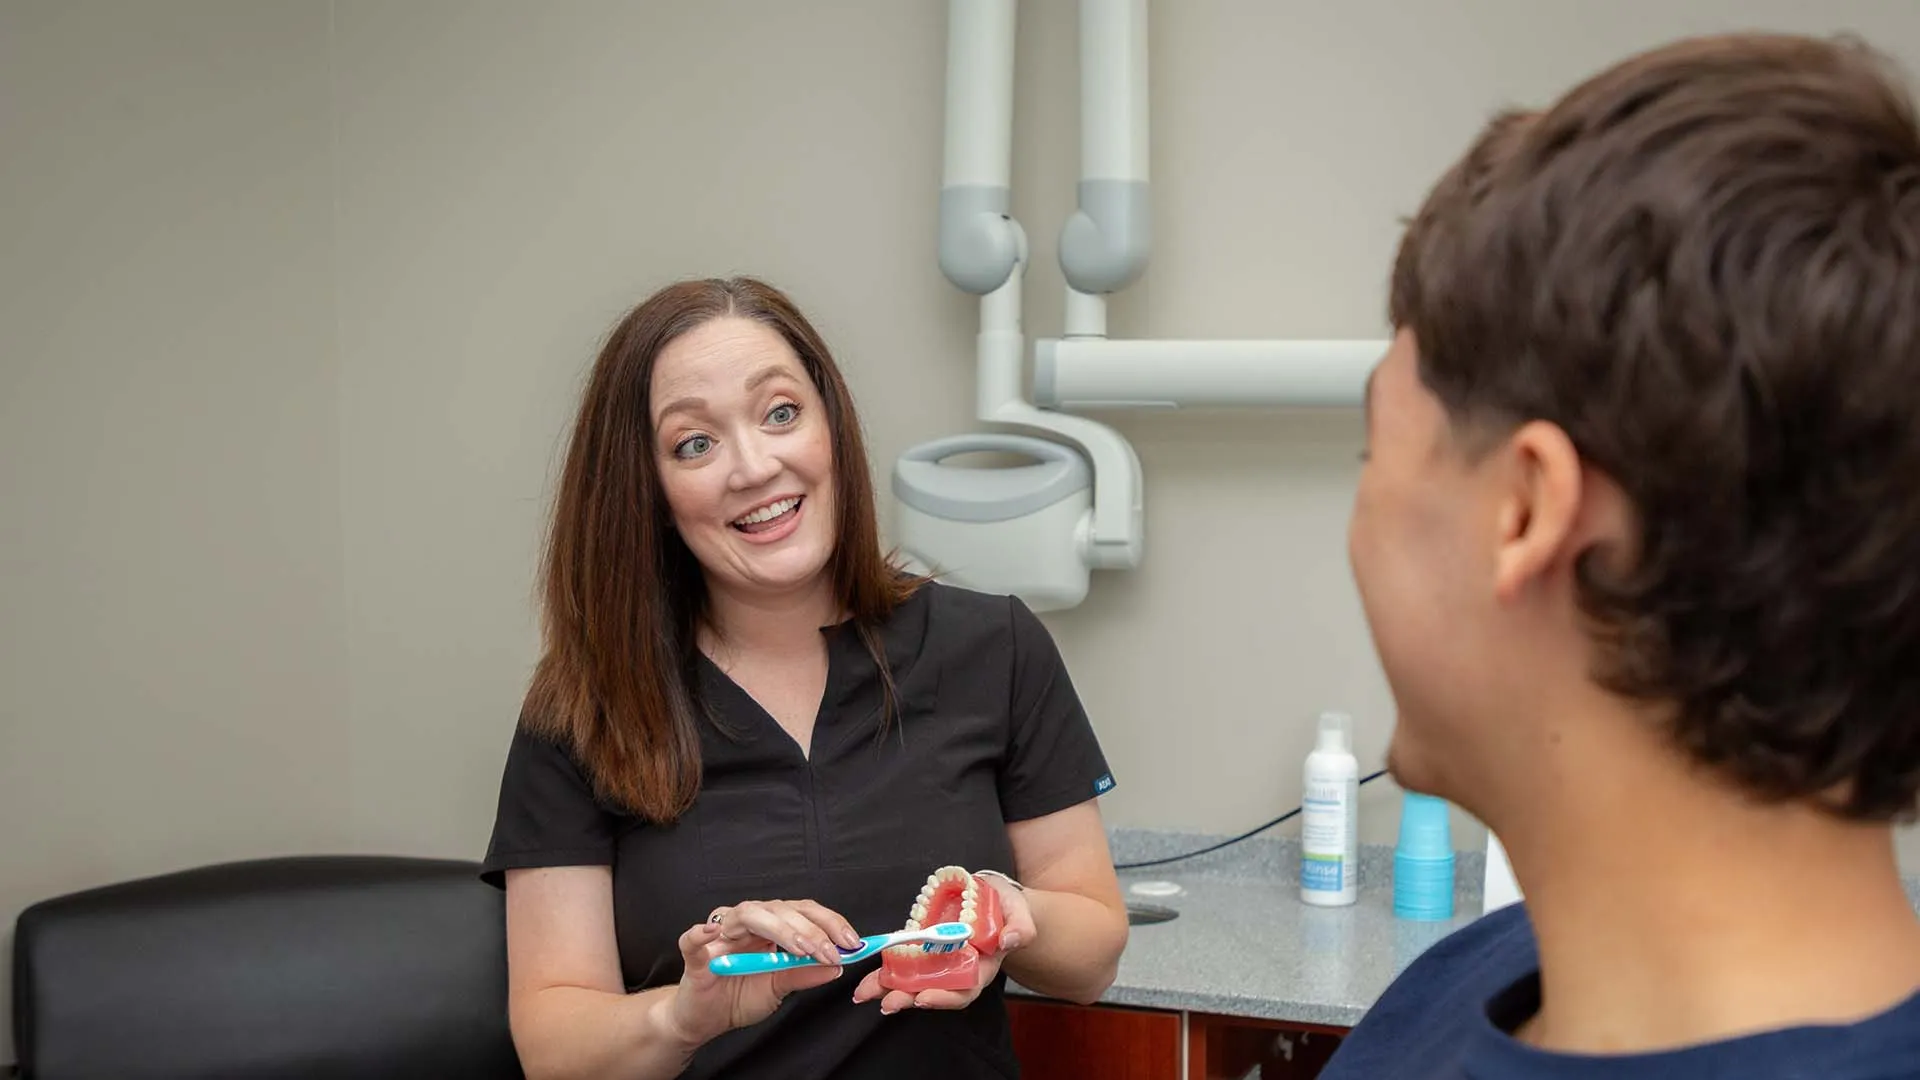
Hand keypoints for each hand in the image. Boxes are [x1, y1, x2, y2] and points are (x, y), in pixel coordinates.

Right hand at [664, 899, 863, 1046]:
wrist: (705, 1020)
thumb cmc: (739, 997)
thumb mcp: (779, 988)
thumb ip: (803, 974)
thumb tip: (837, 966)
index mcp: (770, 927)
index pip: (804, 912)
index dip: (829, 923)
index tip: (852, 943)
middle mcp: (747, 922)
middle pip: (781, 910)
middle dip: (811, 930)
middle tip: (830, 952)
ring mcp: (721, 934)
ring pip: (749, 915)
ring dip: (779, 929)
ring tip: (800, 949)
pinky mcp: (696, 954)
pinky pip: (693, 938)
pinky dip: (700, 933)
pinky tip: (711, 932)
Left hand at [851, 874, 1036, 1014]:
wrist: (994, 895)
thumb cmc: (1009, 908)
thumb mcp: (1020, 912)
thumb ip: (1021, 927)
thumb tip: (1009, 940)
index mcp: (983, 968)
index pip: (965, 990)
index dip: (944, 997)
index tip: (923, 997)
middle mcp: (958, 970)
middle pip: (933, 992)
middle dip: (909, 998)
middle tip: (887, 1002)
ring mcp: (940, 961)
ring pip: (913, 982)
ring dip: (889, 989)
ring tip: (865, 994)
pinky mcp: (925, 949)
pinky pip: (904, 964)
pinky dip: (885, 972)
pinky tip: (868, 979)